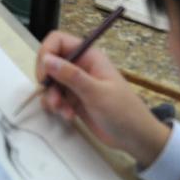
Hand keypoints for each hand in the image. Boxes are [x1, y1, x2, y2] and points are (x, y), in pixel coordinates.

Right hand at [36, 31, 169, 165]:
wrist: (136, 139)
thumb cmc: (122, 112)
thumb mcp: (96, 93)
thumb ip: (70, 75)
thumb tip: (46, 59)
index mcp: (89, 56)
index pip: (58, 41)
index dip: (46, 53)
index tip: (44, 75)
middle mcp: (80, 66)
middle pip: (50, 62)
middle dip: (47, 81)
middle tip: (53, 98)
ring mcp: (76, 83)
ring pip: (51, 81)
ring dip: (52, 97)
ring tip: (62, 111)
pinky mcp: (74, 99)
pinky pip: (55, 96)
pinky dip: (56, 106)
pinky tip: (68, 116)